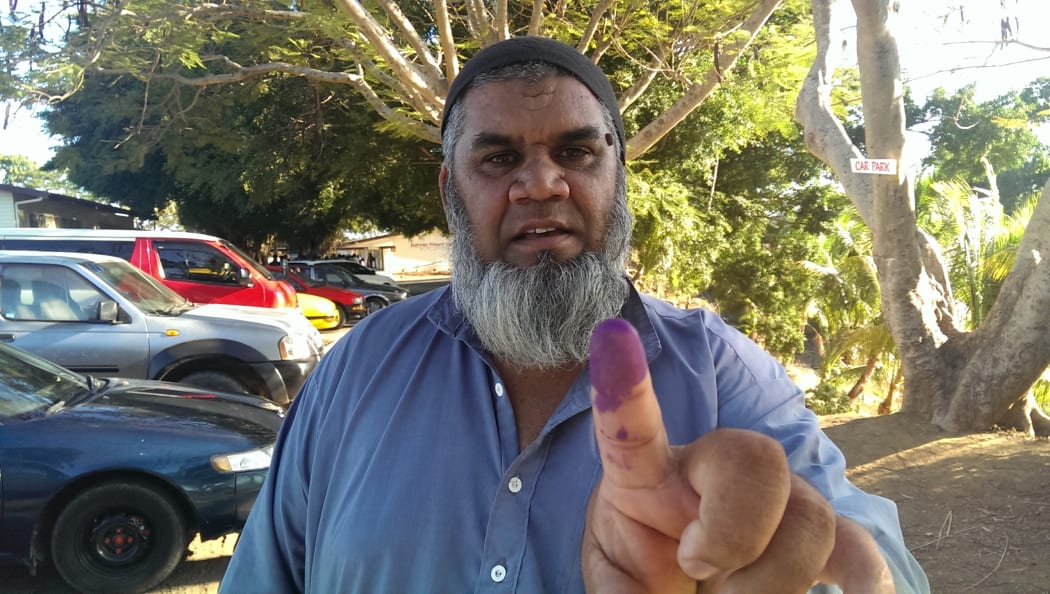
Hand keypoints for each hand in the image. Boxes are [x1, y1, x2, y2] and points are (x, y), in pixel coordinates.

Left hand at [582, 319, 893, 592]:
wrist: (684, 589)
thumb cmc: (645, 575)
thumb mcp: (616, 580)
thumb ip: (624, 588)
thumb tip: (665, 589)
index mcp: (648, 476)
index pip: (634, 426)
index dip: (624, 386)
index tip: (611, 333)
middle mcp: (717, 471)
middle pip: (754, 458)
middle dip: (734, 530)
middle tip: (697, 567)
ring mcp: (776, 501)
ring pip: (810, 519)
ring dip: (775, 581)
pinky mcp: (821, 542)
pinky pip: (861, 554)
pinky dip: (866, 582)